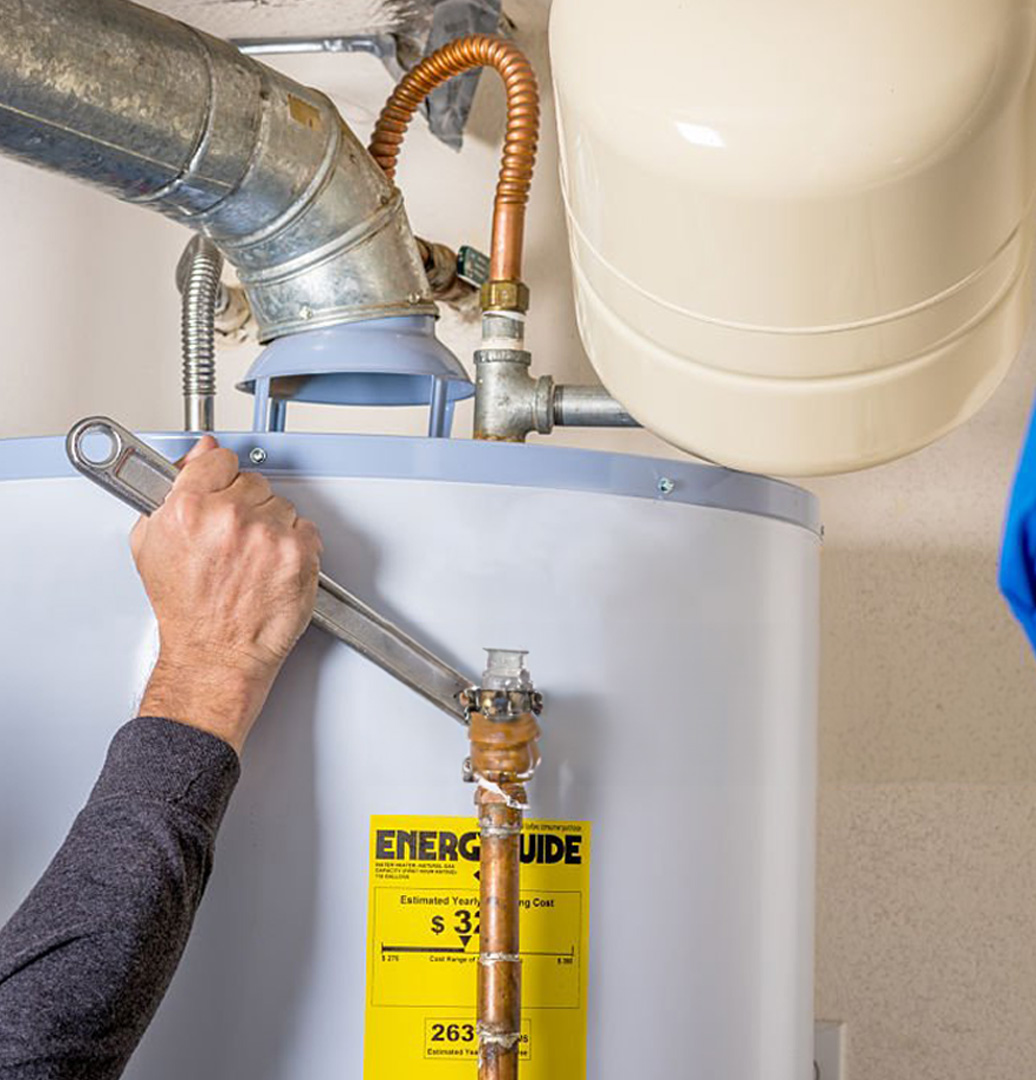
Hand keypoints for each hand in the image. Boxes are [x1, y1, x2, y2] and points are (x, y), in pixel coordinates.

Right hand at [132, 436, 321, 752]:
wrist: (214, 654)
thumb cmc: (185, 610)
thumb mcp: (152, 543)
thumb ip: (173, 490)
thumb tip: (198, 455)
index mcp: (188, 508)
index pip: (219, 459)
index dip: (220, 478)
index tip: (222, 490)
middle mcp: (229, 517)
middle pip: (253, 483)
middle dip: (246, 506)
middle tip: (234, 540)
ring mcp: (267, 535)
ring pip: (281, 506)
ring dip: (272, 527)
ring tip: (252, 559)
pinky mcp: (298, 553)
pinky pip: (306, 529)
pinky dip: (295, 546)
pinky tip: (273, 567)